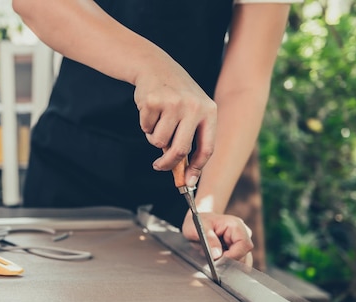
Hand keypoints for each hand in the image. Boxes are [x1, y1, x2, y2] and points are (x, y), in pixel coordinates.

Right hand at [134, 64, 216, 187]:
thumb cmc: (176, 97)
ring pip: (160, 140)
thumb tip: (185, 175)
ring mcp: (173, 104)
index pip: (207, 148)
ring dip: (154, 138)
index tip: (188, 182)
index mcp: (210, 112)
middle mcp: (194, 107)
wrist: (156, 66)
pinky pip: (146, 128)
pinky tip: (150, 109)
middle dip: (168, 163)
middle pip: (180, 149)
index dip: (197, 169)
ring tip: (157, 122)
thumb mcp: (191, 112)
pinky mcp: (154, 101)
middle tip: (159, 166)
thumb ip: (190, 138)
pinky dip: (145, 124)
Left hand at [181, 211, 253, 264]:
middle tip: (212, 260)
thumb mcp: (200, 229)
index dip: (234, 255)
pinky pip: (237, 261)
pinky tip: (216, 258)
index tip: (219, 260)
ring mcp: (241, 242)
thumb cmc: (198, 222)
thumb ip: (210, 240)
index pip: (244, 245)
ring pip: (241, 260)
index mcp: (236, 225)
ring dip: (226, 262)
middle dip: (228, 260)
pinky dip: (226, 263)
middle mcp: (242, 233)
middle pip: (244, 255)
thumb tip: (217, 255)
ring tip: (212, 256)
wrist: (196, 222)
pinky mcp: (237, 249)